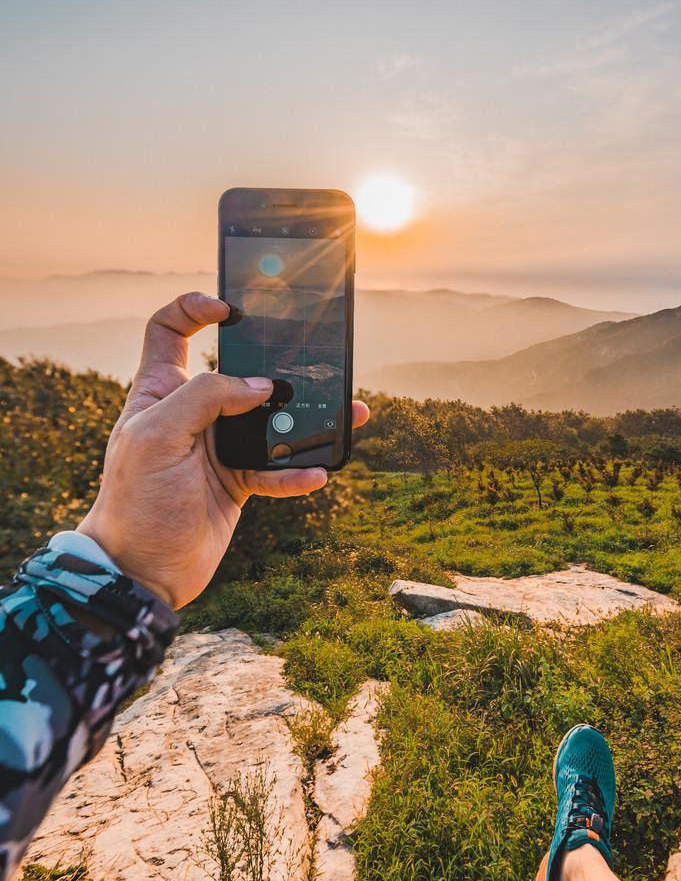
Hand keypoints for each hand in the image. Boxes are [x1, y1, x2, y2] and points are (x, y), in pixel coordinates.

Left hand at [78, 293, 368, 608]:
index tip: (229, 308)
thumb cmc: (134, 503)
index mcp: (159, 392)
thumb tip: (259, 387)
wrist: (141, 572)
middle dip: (274, 364)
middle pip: (237, 372)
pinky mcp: (237, 482)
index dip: (194, 309)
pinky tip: (316, 473)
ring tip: (346, 412)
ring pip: (269, 420)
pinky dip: (298, 471)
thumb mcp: (157, 438)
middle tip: (309, 360)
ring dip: (306, 419)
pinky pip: (277, 468)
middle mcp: (190, 414)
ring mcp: (216, 448)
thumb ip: (205, 399)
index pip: (169, 331)